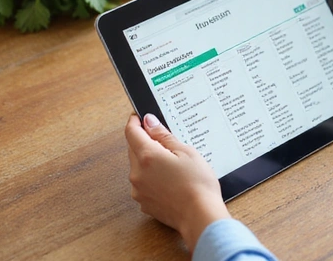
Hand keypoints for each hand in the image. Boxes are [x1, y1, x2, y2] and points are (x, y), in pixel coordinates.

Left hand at [125, 113, 229, 249]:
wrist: (200, 216)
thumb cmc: (197, 184)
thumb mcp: (185, 152)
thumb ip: (163, 136)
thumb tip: (149, 122)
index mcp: (147, 156)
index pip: (131, 132)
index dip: (134, 121)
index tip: (139, 116)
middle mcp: (137, 173)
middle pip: (133, 149)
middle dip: (145, 141)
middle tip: (165, 140)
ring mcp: (139, 190)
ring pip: (138, 167)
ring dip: (149, 161)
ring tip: (173, 164)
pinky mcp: (144, 203)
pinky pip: (143, 183)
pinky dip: (152, 177)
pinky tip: (171, 180)